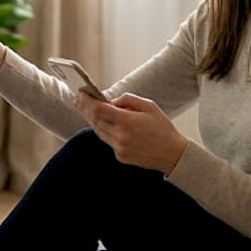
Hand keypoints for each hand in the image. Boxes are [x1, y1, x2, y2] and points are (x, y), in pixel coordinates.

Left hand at [72, 92, 188, 173]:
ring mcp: (119, 148)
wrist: (173, 154)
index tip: (80, 94)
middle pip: (95, 120)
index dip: (87, 101)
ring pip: (99, 131)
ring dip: (93, 120)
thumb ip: (128, 100)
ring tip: (86, 110)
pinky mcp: (120, 156)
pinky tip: (104, 124)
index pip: (99, 109)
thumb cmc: (162, 128)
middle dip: (85, 109)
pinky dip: (105, 131)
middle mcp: (120, 136)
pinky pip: (108, 141)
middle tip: (78, 100)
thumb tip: (111, 100)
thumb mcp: (149, 106)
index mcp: (127, 121)